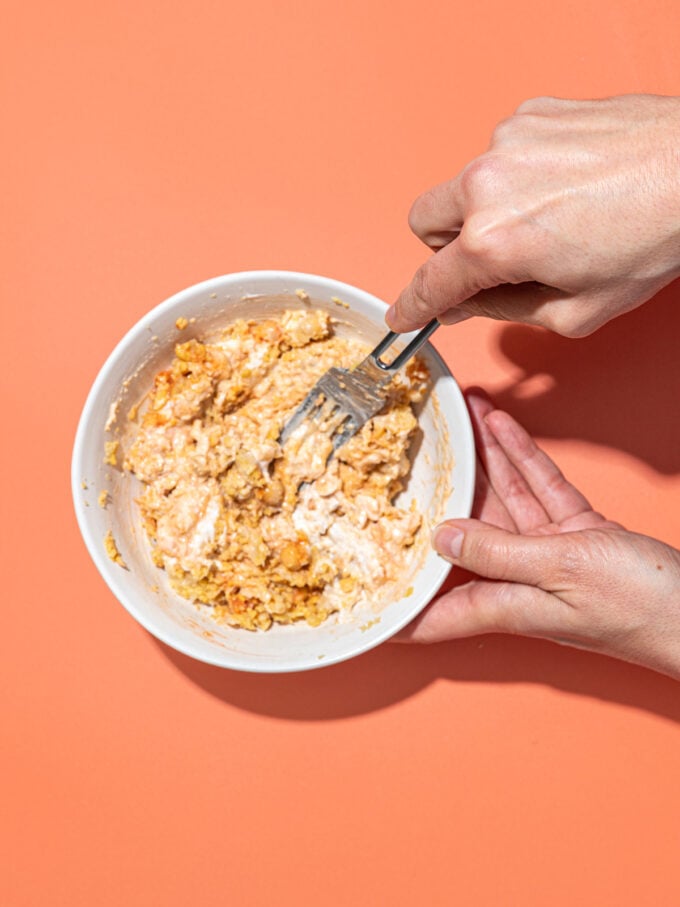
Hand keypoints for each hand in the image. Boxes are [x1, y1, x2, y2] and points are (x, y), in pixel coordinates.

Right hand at [387, 94, 679, 336]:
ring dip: (486, 210)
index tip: (403, 314)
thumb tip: (468, 303)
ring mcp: (506, 141)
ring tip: (548, 218)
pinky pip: (499, 155)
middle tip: (490, 263)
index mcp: (494, 243)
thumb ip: (506, 310)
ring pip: (462, 186)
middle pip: (425, 222)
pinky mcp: (530, 114)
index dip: (412, 305)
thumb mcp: (575, 312)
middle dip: (446, 250)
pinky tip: (562, 185)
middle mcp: (487, 184)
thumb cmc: (651, 239)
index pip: (430, 282)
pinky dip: (516, 176)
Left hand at [398, 389, 679, 679]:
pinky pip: (539, 490)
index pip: (431, 615)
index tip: (359, 598)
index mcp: (502, 603)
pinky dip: (521, 458)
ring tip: (455, 419)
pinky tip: (499, 428)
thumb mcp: (554, 572)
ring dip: (480, 458)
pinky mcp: (576, 536)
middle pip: (461, 536)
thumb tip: (440, 537)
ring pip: (501, 499)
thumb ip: (495, 551)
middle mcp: (515, 581)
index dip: (394, 610)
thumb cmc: (633, 607)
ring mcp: (546, 557)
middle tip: (407, 457)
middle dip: (436, 495)